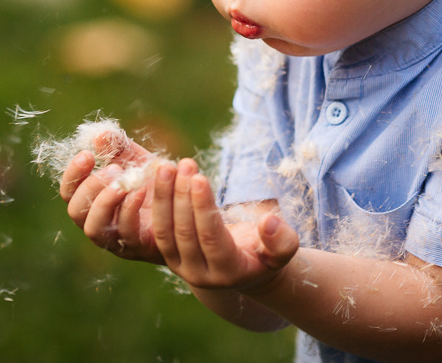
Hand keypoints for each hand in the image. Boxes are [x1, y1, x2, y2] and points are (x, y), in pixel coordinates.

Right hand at [60, 132, 163, 263]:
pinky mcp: (138, 246)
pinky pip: (125, 232)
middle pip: (76, 211)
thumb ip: (119, 148)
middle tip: (113, 170)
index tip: (88, 155)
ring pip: (93, 228)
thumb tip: (99, 135)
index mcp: (94, 201)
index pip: (69, 192)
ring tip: (123, 182)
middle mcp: (100, 222)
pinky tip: (141, 190)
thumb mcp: (139, 161)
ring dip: (105, 202)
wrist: (192, 204)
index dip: (73, 175)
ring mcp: (117, 238)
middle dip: (90, 187)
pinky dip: (129, 209)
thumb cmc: (160, 183)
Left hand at [151, 157, 298, 291]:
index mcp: (229, 273)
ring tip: (167, 167)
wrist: (245, 269)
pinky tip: (160, 179)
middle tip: (184, 165)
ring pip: (165, 232)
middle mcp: (200, 276)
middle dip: (182, 196)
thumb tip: (268, 222)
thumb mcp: (283, 250)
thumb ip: (282, 241)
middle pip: (185, 233)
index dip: (203, 209)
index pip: (211, 238)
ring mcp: (181, 268)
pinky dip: (157, 204)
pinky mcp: (169, 258)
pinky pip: (157, 231)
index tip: (199, 178)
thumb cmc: (267, 253)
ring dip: (164, 197)